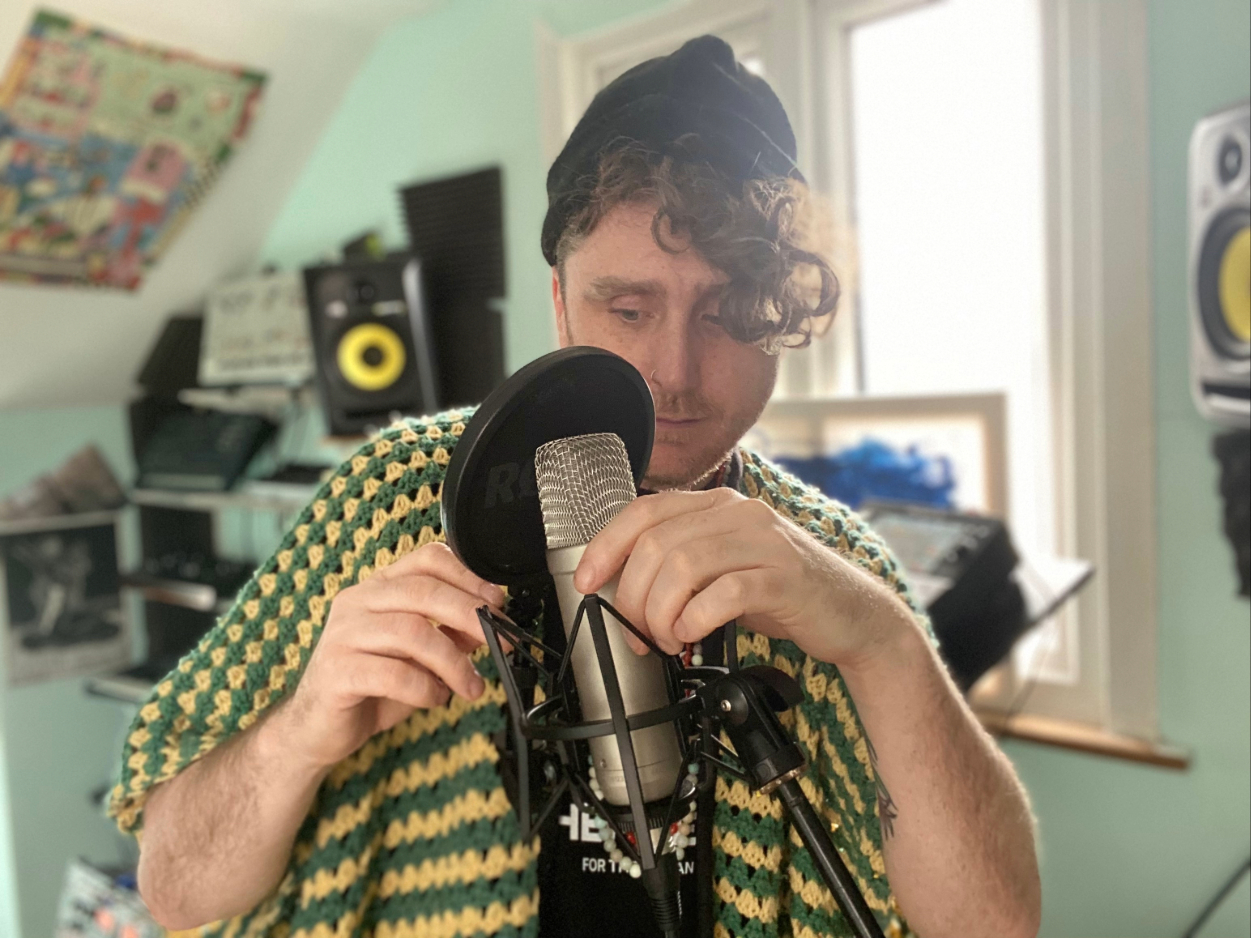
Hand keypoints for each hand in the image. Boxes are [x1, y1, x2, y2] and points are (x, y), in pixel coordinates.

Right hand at [278, 542, 504, 772]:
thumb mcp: (420, 657)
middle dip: (470, 616)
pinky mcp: (336, 671)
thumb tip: (490, 624)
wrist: (317, 727)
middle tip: (499, 642)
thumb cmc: (371, 685)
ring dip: (453, 662)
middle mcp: (358, 601)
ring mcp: (342, 634)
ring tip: (471, 686)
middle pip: (424, 591)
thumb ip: (450, 635)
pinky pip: (393, 673)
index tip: (496, 601)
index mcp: (379, 587)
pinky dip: (425, 688)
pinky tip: (435, 699)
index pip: (427, 558)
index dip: (468, 576)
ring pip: (412, 632)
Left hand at [573, 488, 912, 668]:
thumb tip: (621, 590)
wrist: (854, 616)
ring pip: (682, 566)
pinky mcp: (785, 576)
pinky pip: (723, 592)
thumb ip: (681, 566)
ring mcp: (764, 542)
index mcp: (718, 506)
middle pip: (656, 545)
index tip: (585, 581)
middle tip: (636, 633)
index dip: (605, 546)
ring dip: (659, 613)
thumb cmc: (783, 594)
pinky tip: (694, 635)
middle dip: (631, 597)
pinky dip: (695, 619)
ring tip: (666, 639)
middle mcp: (739, 514)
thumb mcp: (725, 569)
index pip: (644, 511)